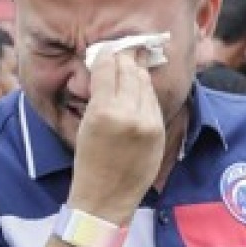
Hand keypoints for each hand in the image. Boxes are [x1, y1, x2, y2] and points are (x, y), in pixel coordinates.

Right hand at [69, 47, 165, 224]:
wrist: (106, 198)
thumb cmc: (89, 162)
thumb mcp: (86, 125)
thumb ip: (100, 96)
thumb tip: (108, 69)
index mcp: (104, 112)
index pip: (108, 69)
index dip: (106, 55)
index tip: (105, 49)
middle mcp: (129, 114)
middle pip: (129, 73)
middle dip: (125, 59)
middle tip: (123, 48)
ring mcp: (148, 122)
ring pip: (144, 84)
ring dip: (138, 71)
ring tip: (133, 61)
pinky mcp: (159, 130)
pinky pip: (153, 101)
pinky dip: (146, 90)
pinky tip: (141, 84)